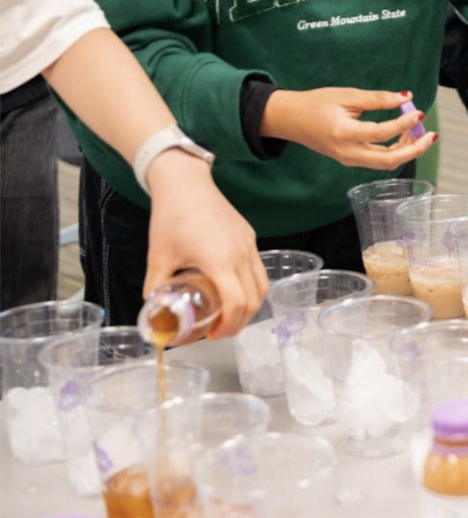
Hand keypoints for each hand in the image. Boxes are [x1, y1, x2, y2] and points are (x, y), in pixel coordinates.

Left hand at [143, 154, 265, 341]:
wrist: (185, 182)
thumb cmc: (170, 216)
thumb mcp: (158, 256)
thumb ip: (155, 287)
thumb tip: (154, 310)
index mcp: (219, 260)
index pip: (236, 303)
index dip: (227, 326)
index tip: (212, 335)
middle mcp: (241, 253)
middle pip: (254, 300)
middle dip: (240, 323)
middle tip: (220, 332)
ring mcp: (249, 244)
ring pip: (262, 285)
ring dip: (250, 306)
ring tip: (230, 316)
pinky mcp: (249, 236)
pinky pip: (258, 269)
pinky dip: (250, 287)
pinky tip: (232, 289)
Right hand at [261, 87, 434, 169]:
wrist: (290, 119)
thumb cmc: (316, 104)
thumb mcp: (346, 95)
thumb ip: (377, 99)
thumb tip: (406, 97)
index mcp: (343, 134)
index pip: (381, 133)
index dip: (404, 124)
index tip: (419, 112)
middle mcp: (347, 153)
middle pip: (388, 160)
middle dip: (415, 149)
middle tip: (431, 135)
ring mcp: (348, 160)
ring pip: (385, 163)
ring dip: (406, 150)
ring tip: (418, 130)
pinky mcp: (350, 160)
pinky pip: (377, 160)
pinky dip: (395, 150)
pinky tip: (403, 135)